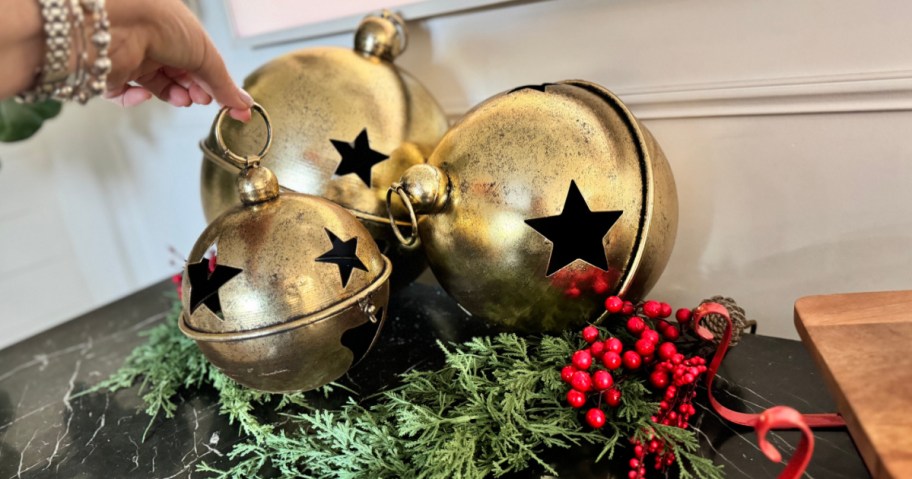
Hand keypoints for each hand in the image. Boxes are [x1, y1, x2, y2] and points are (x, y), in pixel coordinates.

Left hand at [103, 0, 251, 119]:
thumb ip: (224, 84)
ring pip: (156, 88)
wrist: (121, 23)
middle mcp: (156, 44)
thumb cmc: (163, 24)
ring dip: (171, 96)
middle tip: (201, 99)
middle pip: (180, 78)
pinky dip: (136, 100)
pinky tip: (144, 95)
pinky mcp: (111, 74)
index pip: (201, 65)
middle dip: (194, 92)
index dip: (215, 85)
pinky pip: (125, 95)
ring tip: (181, 98)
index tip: (231, 106)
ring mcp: (134, 59)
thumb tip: (243, 105)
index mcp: (180, 34)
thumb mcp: (206, 56)